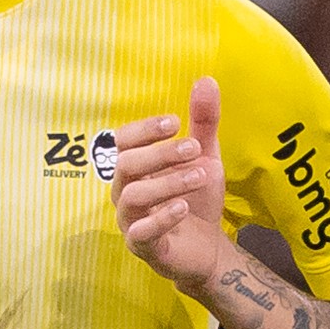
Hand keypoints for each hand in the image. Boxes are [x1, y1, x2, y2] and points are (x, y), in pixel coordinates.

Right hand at [110, 75, 229, 290]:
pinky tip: (183, 208)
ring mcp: (131, 221)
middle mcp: (125, 191)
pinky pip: (140, 233)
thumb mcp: (205, 157)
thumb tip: (207, 80)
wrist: (208, 248)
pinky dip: (161, 219)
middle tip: (194, 148)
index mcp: (135, 167)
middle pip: (125, 165)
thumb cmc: (197, 200)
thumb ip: (203, 123)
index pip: (121, 142)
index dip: (143, 129)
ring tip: (199, 175)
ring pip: (133, 196)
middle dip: (160, 154)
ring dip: (167, 182)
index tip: (174, 122)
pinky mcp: (143, 248)